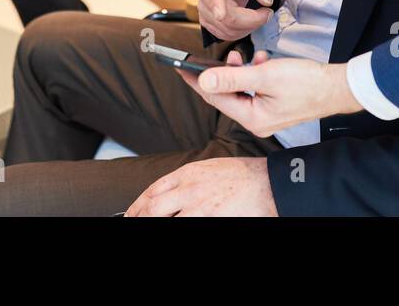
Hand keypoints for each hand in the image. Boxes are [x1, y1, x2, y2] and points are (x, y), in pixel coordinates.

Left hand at [124, 156, 276, 215]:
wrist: (268, 182)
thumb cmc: (244, 176)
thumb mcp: (211, 169)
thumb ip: (190, 180)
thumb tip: (172, 195)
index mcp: (188, 172)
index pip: (153, 189)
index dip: (138, 204)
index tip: (131, 213)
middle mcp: (188, 186)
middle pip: (152, 206)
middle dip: (138, 216)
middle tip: (130, 223)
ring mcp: (196, 203)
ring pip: (161, 217)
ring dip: (151, 223)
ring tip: (143, 227)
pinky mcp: (207, 216)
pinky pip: (182, 225)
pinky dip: (174, 227)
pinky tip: (170, 228)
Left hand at [176, 48, 362, 139]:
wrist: (338, 87)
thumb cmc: (306, 82)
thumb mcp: (265, 76)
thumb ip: (233, 78)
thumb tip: (204, 80)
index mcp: (252, 118)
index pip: (215, 98)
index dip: (198, 81)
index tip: (181, 68)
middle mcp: (257, 120)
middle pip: (227, 95)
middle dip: (223, 73)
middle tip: (223, 55)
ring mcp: (266, 115)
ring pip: (241, 90)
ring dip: (241, 72)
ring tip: (248, 57)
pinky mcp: (275, 106)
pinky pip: (255, 90)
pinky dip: (255, 74)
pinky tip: (263, 61)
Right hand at [197, 0, 273, 41]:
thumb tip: (266, 0)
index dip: (217, 5)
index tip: (220, 15)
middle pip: (227, 18)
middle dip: (253, 20)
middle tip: (268, 12)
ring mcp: (204, 10)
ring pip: (228, 30)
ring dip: (249, 27)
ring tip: (258, 14)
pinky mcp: (207, 22)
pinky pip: (226, 35)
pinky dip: (242, 32)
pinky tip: (248, 20)